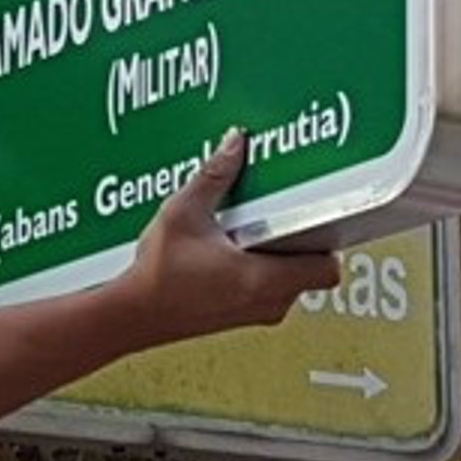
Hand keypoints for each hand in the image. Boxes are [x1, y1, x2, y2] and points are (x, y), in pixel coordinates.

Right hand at [114, 129, 339, 345]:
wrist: (132, 315)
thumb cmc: (157, 278)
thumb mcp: (184, 212)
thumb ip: (215, 176)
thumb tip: (235, 145)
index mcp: (264, 278)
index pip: (328, 268)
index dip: (328, 238)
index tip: (315, 213)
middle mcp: (267, 301)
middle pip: (312, 270)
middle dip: (300, 239)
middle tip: (278, 212)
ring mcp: (255, 312)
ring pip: (292, 280)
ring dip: (279, 254)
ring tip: (250, 227)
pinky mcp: (241, 315)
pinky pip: (270, 289)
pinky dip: (262, 267)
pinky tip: (233, 246)